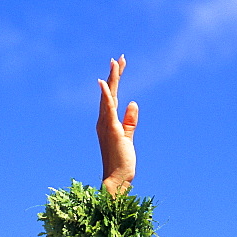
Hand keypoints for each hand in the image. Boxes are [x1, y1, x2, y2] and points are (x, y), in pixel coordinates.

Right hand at [97, 56, 137, 193]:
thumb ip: (130, 120)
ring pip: (108, 97)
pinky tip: (104, 82)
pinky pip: (108, 109)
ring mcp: (106, 125)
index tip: (120, 65)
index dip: (115, 80)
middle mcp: (103, 122)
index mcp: (107, 123)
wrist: (117, 179)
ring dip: (111, 79)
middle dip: (114, 75)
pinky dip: (105, 94)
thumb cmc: (122, 162)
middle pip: (108, 93)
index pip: (111, 97)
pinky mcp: (112, 130)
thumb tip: (133, 103)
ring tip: (115, 62)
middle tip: (118, 58)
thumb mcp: (128, 137)